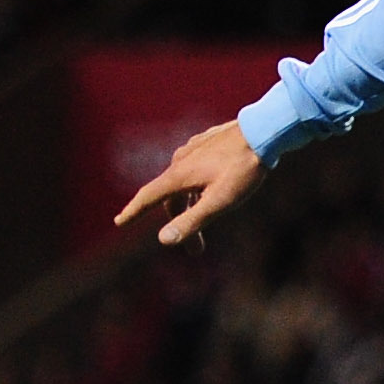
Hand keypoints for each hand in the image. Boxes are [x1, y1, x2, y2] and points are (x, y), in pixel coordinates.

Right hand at [116, 120, 264, 245]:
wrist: (265, 131)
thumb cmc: (243, 169)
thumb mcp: (219, 201)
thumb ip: (191, 221)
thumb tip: (163, 240)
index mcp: (178, 175)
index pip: (148, 197)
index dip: (132, 212)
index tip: (118, 222)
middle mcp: (180, 160)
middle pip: (171, 197)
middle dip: (179, 224)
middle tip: (196, 251)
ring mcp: (194, 150)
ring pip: (184, 184)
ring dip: (191, 207)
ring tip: (206, 227)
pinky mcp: (208, 145)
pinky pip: (194, 171)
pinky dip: (197, 189)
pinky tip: (209, 194)